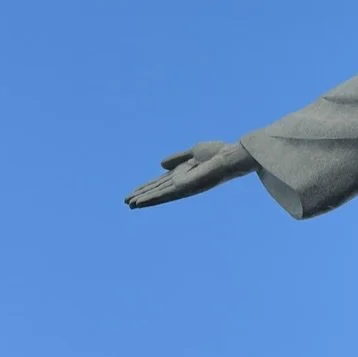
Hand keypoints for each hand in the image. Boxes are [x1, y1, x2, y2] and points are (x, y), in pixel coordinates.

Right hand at [125, 140, 254, 208]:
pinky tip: (141, 202)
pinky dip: (152, 198)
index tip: (134, 192)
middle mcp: (182, 182)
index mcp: (183, 173)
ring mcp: (183, 186)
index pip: (161, 182)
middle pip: (158, 190)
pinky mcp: (185, 188)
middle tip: (126, 202)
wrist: (230, 156)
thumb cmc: (219, 153)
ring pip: (159, 194)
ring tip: (129, 204)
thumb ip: (177, 158)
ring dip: (144, 199)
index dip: (147, 187)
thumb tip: (160, 164)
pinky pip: (165, 194)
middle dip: (142, 195)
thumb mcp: (194, 152)